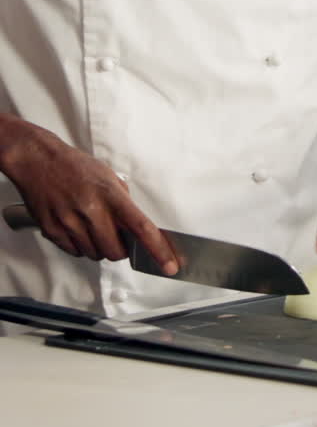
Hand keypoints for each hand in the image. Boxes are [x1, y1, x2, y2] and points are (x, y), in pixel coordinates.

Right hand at [1, 119, 178, 273]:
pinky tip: (77, 227)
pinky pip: (75, 252)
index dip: (158, 250)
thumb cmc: (74, 166)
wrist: (37, 161)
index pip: (141, 228)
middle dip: (121, 250)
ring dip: (99, 248)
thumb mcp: (107, 176)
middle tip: (116, 236)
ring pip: (95, 255)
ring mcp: (70, 223)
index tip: (169, 265)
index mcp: (110, 194)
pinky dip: (81, 246)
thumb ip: (123, 201)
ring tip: (92, 226)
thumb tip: (136, 226)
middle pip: (116, 252)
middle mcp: (91, 210)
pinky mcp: (53, 231)